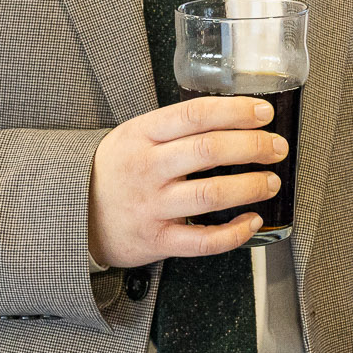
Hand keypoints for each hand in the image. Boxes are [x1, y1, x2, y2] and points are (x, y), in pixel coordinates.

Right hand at [88, 96, 288, 268]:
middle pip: (209, 151)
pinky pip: (202, 241)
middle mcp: (147, 168)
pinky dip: (234, 233)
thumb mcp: (136, 135)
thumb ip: (178, 127)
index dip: (236, 111)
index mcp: (143, 134)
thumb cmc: (119, 169)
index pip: (196, 115)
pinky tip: (252, 221)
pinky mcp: (156, 240)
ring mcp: (151, 206)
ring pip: (210, 194)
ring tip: (270, 182)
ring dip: (250, 187)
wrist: (75, 214)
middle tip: (277, 148)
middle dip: (253, 147)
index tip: (264, 113)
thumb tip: (238, 116)